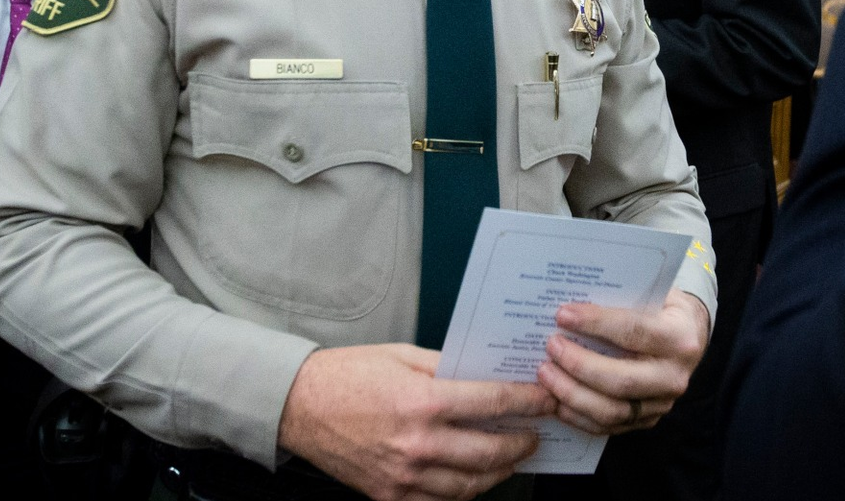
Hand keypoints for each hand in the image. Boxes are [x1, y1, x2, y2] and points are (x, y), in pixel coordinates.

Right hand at [277, 343, 555, 500]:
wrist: (298, 406)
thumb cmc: (349, 374)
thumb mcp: (404, 357)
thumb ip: (449, 368)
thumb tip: (489, 374)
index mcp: (424, 402)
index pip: (494, 403)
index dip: (529, 402)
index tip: (546, 399)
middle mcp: (418, 444)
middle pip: (490, 452)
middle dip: (522, 444)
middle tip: (536, 435)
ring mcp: (403, 476)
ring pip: (469, 486)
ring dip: (498, 473)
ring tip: (512, 458)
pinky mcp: (388, 495)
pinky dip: (462, 492)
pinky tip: (474, 477)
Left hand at [537, 290, 710, 434]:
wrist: (689, 337)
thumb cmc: (661, 309)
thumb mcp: (652, 294)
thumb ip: (619, 299)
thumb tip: (569, 307)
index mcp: (679, 337)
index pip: (634, 332)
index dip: (596, 323)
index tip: (562, 315)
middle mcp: (674, 376)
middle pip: (621, 380)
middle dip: (579, 365)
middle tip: (551, 348)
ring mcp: (662, 403)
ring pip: (612, 410)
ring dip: (572, 394)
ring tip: (545, 374)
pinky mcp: (647, 420)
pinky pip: (608, 426)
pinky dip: (577, 415)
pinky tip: (556, 399)